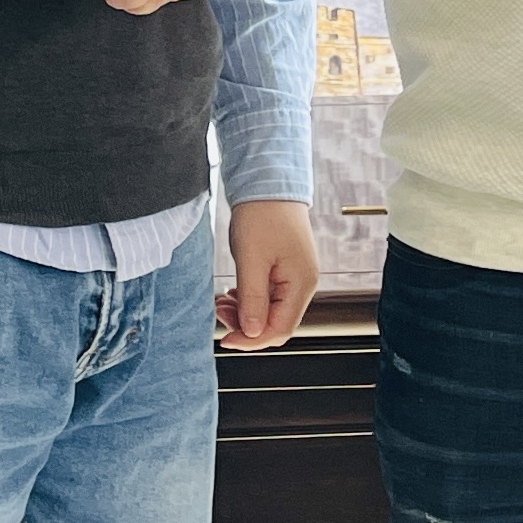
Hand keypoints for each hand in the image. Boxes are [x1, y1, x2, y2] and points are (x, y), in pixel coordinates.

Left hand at [221, 198, 319, 347]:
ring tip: (222, 301)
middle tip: (220, 313)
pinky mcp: (284, 269)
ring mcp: (295, 276)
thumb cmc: (262, 215)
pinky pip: (268, 296)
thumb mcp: (251, 259)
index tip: (226, 339)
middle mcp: (303, 283)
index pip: (280, 329)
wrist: (268, 182)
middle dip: (246, 326)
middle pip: (276, 323)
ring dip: (245, 312)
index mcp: (301, 283)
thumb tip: (251, 332)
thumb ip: (253, 299)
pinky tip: (232, 294)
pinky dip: (249, 299)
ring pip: (270, 311)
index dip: (252, 339)